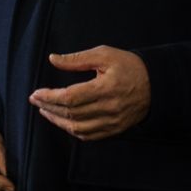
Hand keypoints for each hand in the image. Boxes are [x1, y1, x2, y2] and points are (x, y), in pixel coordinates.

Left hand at [29, 46, 150, 140]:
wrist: (156, 85)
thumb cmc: (129, 66)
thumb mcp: (104, 55)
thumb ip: (77, 59)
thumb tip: (53, 59)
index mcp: (106, 88)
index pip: (70, 97)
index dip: (49, 97)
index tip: (36, 93)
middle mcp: (109, 108)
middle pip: (70, 113)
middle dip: (49, 107)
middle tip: (35, 100)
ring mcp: (112, 122)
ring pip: (77, 128)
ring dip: (57, 121)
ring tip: (45, 110)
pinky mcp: (114, 130)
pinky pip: (88, 136)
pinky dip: (72, 130)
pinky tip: (63, 121)